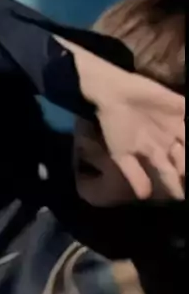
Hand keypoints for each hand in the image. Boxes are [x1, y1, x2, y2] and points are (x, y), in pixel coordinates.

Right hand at [95, 71, 184, 199]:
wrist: (113, 95)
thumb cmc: (115, 125)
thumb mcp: (121, 154)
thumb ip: (134, 174)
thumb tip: (144, 197)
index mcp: (156, 152)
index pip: (170, 173)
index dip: (176, 186)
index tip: (180, 198)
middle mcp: (170, 139)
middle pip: (185, 158)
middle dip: (188, 169)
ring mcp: (176, 122)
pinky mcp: (179, 105)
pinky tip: (188, 126)